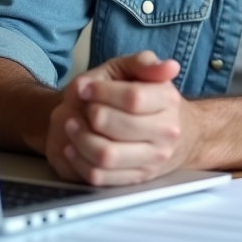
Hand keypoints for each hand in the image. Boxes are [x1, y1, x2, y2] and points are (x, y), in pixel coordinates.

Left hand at [47, 51, 192, 185]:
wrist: (168, 132)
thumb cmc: (144, 98)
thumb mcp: (139, 72)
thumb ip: (146, 63)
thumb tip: (169, 66)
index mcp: (168, 101)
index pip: (133, 98)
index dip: (101, 92)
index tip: (86, 88)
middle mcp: (166, 132)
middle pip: (116, 127)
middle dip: (90, 115)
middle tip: (83, 108)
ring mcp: (153, 158)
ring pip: (106, 155)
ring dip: (80, 139)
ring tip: (72, 126)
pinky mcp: (137, 178)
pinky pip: (100, 176)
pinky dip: (79, 161)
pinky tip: (74, 146)